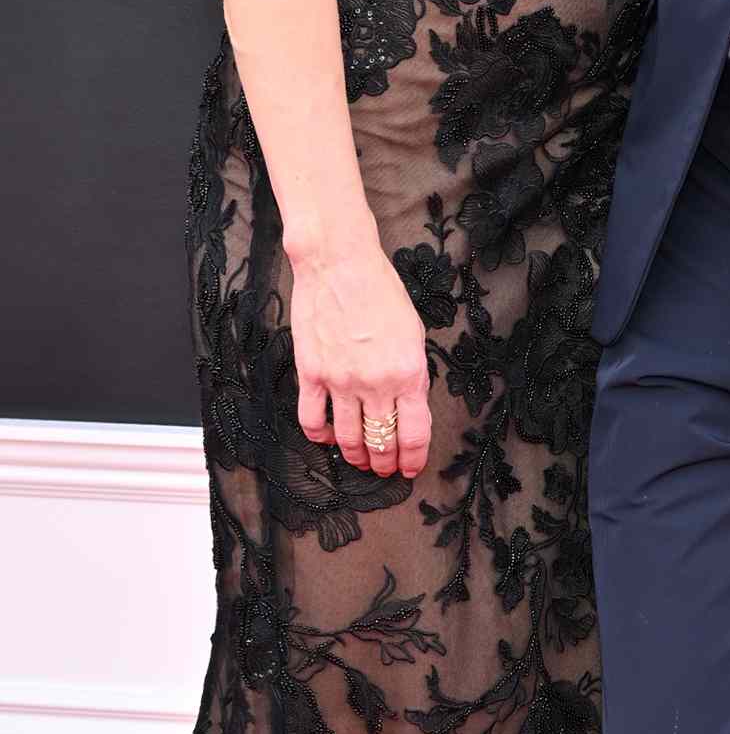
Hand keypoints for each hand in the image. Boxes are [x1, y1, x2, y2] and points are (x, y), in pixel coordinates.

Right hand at [289, 230, 433, 480]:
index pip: (414, 433)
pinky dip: (320, 437)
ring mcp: (340, 381)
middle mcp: (375, 383)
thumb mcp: (413, 332)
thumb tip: (408, 404)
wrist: (340, 264)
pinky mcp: (311, 374)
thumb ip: (411, 372)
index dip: (413, 458)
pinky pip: (312, 420)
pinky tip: (328, 438)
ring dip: (356, 457)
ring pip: (348, 439)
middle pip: (381, 441)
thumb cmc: (381, 290)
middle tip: (386, 469)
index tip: (411, 468)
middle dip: (385, 462)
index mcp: (408, 372)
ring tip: (360, 462)